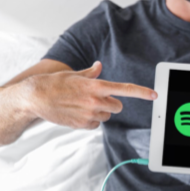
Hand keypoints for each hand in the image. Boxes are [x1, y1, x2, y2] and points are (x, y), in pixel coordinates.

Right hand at [27, 61, 156, 129]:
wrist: (35, 97)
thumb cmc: (55, 83)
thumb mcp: (74, 74)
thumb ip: (91, 72)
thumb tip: (100, 66)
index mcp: (96, 85)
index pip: (124, 88)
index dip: (141, 92)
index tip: (154, 95)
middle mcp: (95, 100)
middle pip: (118, 107)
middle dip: (111, 104)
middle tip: (96, 99)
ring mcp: (89, 113)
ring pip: (107, 116)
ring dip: (100, 112)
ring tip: (82, 106)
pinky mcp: (82, 124)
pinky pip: (96, 125)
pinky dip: (90, 121)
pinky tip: (77, 113)